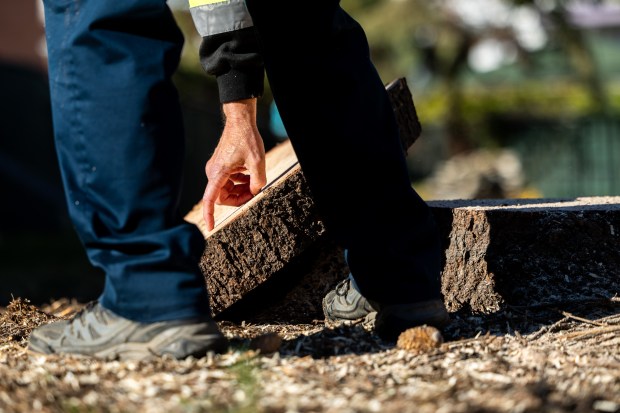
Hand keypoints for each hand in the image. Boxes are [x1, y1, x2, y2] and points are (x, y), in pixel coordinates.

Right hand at [203, 98, 265, 230]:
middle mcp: (213, 172)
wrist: (241, 122)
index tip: (210, 227)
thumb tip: (255, 193)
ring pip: (227, 190)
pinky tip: (250, 176)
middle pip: (223, 197)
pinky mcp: (221, 166)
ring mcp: (216, 169)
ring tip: (254, 183)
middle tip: (254, 194)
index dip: (209, 215)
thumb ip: (258, 182)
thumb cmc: (246, 138)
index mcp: (218, 173)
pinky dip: (240, 182)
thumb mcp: (258, 162)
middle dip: (238, 199)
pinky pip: (229, 181)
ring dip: (240, 190)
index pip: (210, 199)